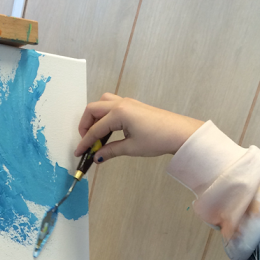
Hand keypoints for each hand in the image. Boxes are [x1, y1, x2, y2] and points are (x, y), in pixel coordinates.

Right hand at [74, 93, 203, 162]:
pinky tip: (108, 129)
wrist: (179, 133)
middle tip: (86, 142)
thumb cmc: (158, 139)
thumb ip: (110, 151)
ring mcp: (127, 102)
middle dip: (85, 126)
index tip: (79, 153)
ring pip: (101, 103)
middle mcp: (120, 103)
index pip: (95, 129)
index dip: (85, 142)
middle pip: (92, 110)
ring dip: (94, 117)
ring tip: (96, 134)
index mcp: (119, 113)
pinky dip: (104, 115)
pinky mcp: (132, 105)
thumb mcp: (131, 148)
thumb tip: (96, 157)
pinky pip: (111, 105)